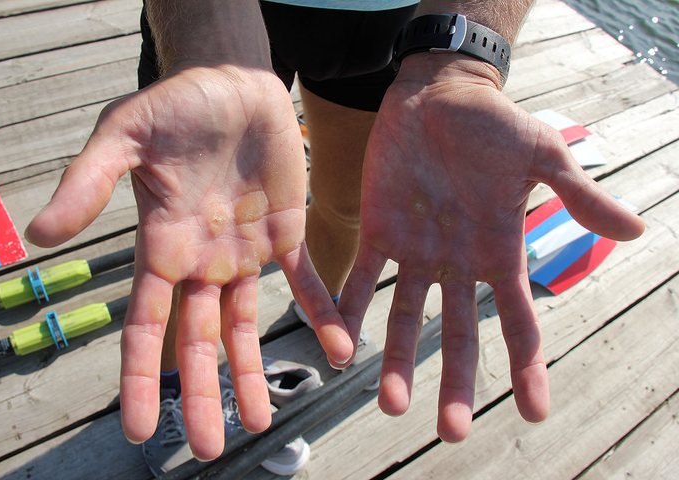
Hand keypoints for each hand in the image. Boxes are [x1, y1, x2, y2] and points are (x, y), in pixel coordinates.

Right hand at [25, 65, 352, 459]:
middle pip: (199, 340)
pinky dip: (323, 313)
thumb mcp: (124, 135)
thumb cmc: (175, 104)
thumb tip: (39, 233)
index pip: (146, 324)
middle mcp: (201, 260)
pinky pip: (306, 282)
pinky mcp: (285, 233)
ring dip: (255, 371)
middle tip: (210, 447)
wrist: (233, 83)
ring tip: (263, 420)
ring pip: (247, 325)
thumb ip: (87, 182)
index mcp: (161, 247)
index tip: (138, 426)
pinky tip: (339, 348)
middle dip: (204, 391)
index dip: (141, 376)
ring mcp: (244, 251)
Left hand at [339, 55, 644, 441]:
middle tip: (449, 430)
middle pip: (457, 334)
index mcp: (499, 252)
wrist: (437, 94)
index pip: (518, 321)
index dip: (526, 367)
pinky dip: (349, 310)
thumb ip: (579, 196)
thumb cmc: (494, 123)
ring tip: (390, 402)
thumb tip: (636, 231)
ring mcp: (415, 251)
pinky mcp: (378, 230)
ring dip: (397, 360)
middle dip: (454, 381)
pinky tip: (341, 345)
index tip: (532, 411)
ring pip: (405, 317)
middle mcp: (456, 263)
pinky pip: (360, 278)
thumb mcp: (543, 156)